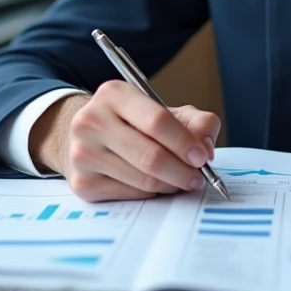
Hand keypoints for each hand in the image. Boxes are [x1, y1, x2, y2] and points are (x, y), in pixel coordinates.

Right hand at [29, 82, 220, 201]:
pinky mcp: (83, 184)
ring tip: (181, 180)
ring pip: (142, 180)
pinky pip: (131, 196)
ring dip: (170, 185)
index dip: (185, 142)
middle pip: (150, 156)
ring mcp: (83, 154)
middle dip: (182, 171)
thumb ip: (195, 121)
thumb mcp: (163, 110)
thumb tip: (206, 147)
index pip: (157, 121)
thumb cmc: (132, 123)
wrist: (88, 137)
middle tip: (198, 177)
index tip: (202, 157)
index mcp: (114, 94)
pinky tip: (156, 185)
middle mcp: (92, 121)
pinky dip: (151, 194)